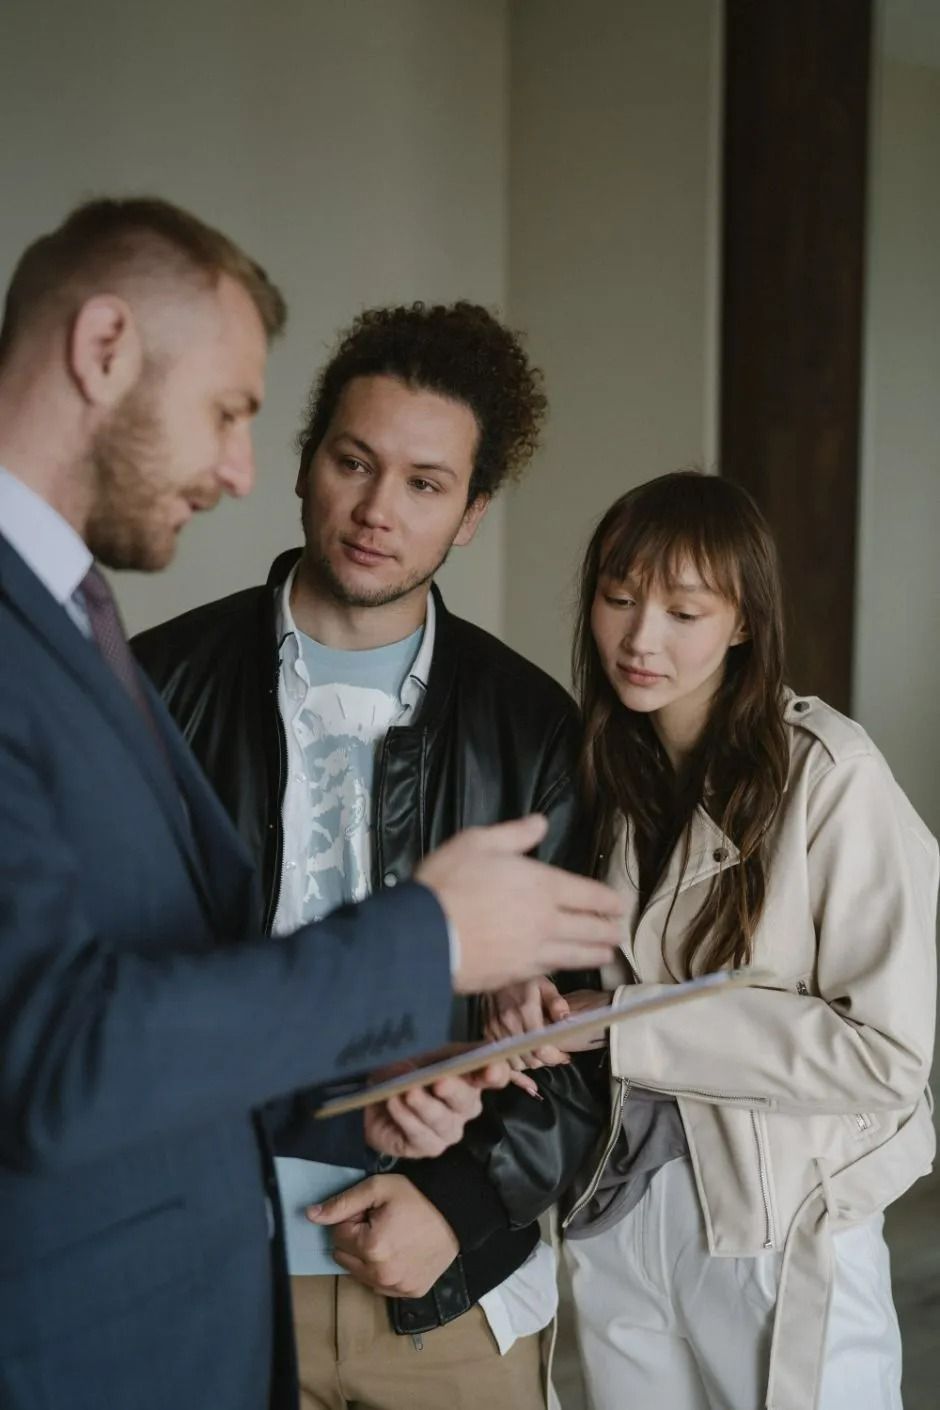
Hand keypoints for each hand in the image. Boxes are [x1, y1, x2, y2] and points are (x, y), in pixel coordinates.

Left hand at [307, 1174, 458, 1297]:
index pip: (337, 1234)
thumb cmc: (416, 1197)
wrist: (457, 1213)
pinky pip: (380, 1286)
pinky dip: (382, 1270)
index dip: (352, 1218)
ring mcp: (396, 1288)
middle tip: (380, 1223)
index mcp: (370, 1248)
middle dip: (356, 1239)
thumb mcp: (377, 1189)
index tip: (371, 1210)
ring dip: (367, 1257)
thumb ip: (341, 1203)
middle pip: (345, 1256)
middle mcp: (380, 1275)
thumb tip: (310, 1215)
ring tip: (391, 1236)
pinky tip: (399, 1252)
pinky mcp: (409, 1294)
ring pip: (359, 1274)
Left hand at [362, 1058, 530, 1158]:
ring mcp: (450, 1130)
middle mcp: (467, 1107)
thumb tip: (418, 1068)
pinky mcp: (430, 1147)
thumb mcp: (419, 1059)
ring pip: (443, 1120)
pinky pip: (421, 1135)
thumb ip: (430, 1059)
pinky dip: (406, 1118)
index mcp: (471, 1078)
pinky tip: (394, 1104)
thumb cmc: (408, 1075)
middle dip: (454, 1090)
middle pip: (467, 1100)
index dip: (497, 1073)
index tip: (491, 1068)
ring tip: (407, 1092)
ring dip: (424, 1105)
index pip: (496, 1076)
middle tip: (439, 1081)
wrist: (379, 1101)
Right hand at [415, 815, 622, 993]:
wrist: (425, 936)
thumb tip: (541, 822)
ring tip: (607, 954)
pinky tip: (567, 967)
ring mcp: (534, 951)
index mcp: (543, 885)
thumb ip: (514, 834)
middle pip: (589, 928)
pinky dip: (566, 968)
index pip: (588, 894)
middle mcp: (547, 920)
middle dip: (608, 930)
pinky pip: (550, 971)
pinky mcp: (517, 975)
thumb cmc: (449, 883)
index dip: (608, 900)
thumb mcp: (477, 842)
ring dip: (596, 953)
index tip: (619, 905)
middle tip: (619, 933)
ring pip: (576, 954)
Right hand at [486, 979, 612, 1057]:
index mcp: (525, 1010)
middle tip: (556, 1055)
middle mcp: (507, 1023)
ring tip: (541, 1054)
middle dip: (545, 1061)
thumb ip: (557, 1002)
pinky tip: (527, 1082)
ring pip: (515, 1063)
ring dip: (530, 1063)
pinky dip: (514, 1069)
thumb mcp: (545, 984)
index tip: (565, 1056)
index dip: (555, 1057)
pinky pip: (501, 1060)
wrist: (494, 970)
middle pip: (529, 1059)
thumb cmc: (523, 979)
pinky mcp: (487, 1033)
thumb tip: (566, 1018)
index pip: (540, 1047)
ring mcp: (494, 1030)